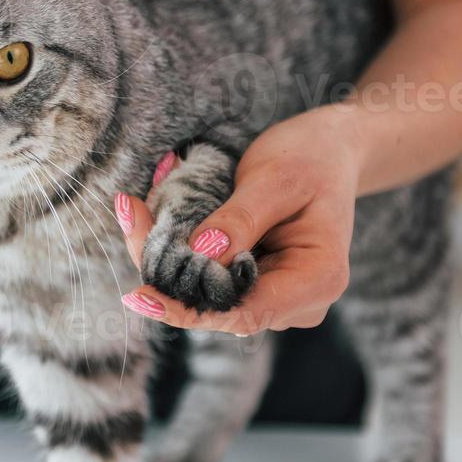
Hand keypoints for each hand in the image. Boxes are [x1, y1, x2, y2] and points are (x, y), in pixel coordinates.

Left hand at [113, 106, 363, 334]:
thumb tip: (199, 256)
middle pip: (219, 307)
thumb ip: (239, 220)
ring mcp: (279, 297)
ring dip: (167, 261)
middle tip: (130, 216)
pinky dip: (180, 255)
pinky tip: (150, 220)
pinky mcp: (257, 284)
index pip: (246, 312)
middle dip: (166, 273)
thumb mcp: (276, 179)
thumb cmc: (311, 157)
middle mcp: (301, 301)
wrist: (331, 149)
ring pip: (208, 296)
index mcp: (319, 279)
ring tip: (134, 210)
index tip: (140, 295)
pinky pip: (210, 280)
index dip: (188, 308)